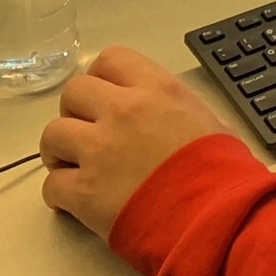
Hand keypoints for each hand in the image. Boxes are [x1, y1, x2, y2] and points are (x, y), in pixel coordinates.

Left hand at [40, 46, 232, 240]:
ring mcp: (98, 150)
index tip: (108, 98)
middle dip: (77, 112)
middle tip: (90, 134)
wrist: (215, 217)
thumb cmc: (224, 172)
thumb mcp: (212, 123)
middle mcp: (122, 110)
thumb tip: (174, 121)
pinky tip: (75, 201)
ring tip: (74, 167)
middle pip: (73, 92)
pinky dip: (60, 193)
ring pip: (52, 134)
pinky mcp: (83, 191)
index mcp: (156, 89)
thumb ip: (180, 112)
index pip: (111, 59)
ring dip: (60, 150)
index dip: (104, 78)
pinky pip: (52, 184)